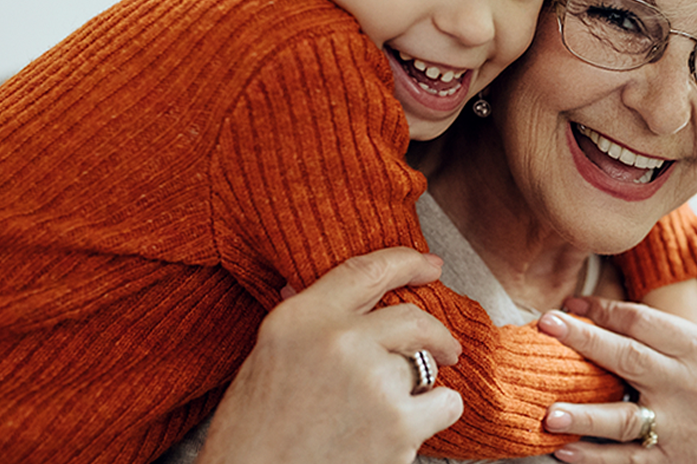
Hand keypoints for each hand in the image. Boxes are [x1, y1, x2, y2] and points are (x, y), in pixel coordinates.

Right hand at [198, 248, 462, 463]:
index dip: (407, 262)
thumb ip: (302, 323)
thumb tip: (315, 289)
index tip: (431, 265)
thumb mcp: (265, 359)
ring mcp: (373, 380)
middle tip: (445, 346)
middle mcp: (339, 339)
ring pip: (427, 365)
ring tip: (394, 408)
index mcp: (301, 318)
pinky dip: (435, 414)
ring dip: (421, 384)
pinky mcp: (398, 423)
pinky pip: (445, 403)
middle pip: (413, 318)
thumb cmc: (251, 433)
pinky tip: (408, 428)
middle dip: (436, 333)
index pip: (366, 270)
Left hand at [537, 228, 696, 463]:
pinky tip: (564, 452)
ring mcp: (681, 427)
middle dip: (584, 340)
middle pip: (629, 358)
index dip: (605, 310)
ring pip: (626, 418)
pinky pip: (631, 461)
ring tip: (548, 411)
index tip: (570, 302)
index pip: (644, 322)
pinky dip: (597, 458)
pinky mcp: (677, 461)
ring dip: (585, 415)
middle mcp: (687, 385)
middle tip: (544, 324)